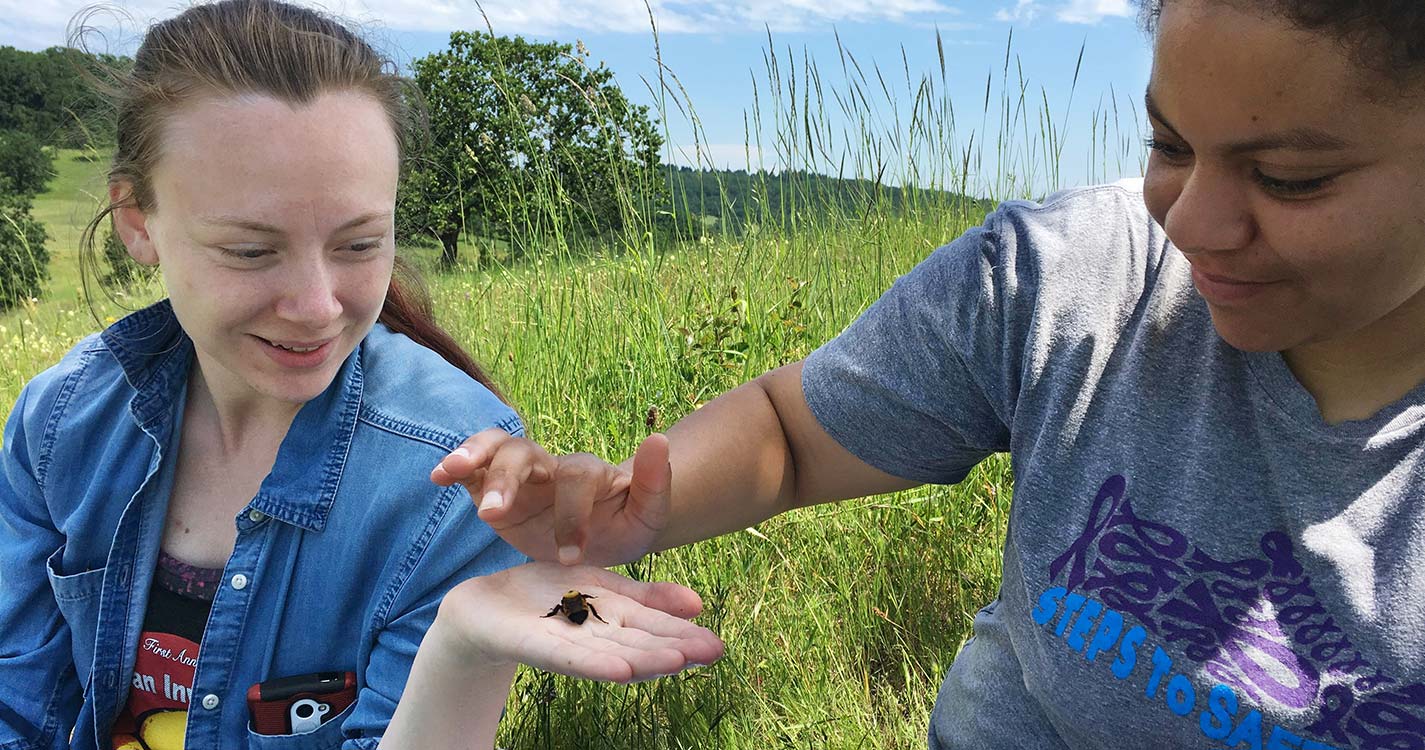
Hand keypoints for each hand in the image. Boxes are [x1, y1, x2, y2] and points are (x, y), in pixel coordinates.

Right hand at [431, 429, 671, 565]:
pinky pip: (473, 470)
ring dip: (474, 456)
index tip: (572, 556)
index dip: (572, 514)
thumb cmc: (625, 523)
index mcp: (588, 474)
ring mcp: (521, 474)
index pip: (575, 479)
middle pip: (525, 452)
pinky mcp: (495, 488)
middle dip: (508, 478)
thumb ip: (655, 483)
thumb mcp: (648, 514)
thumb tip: (659, 440)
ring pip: (496, 449)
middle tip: (492, 513)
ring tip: (450, 471)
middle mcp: (551, 466)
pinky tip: (437, 477)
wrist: (603, 530)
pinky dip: (454, 467)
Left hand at [436, 562, 723, 682]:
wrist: (485, 604)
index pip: (654, 629)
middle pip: (637, 644)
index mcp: (611, 622)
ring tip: (676, 662)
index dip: (684, 637)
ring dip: (643, 660)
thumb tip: (698, 604)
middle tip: (711, 653)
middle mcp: (593, 639)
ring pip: (608, 653)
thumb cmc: (546, 597)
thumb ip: (646, 597)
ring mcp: (564, 645)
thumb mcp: (602, 586)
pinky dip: (593, 663)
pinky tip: (620, 670)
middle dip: (673, 650)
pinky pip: (564, 655)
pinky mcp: (530, 644)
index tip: (717, 646)